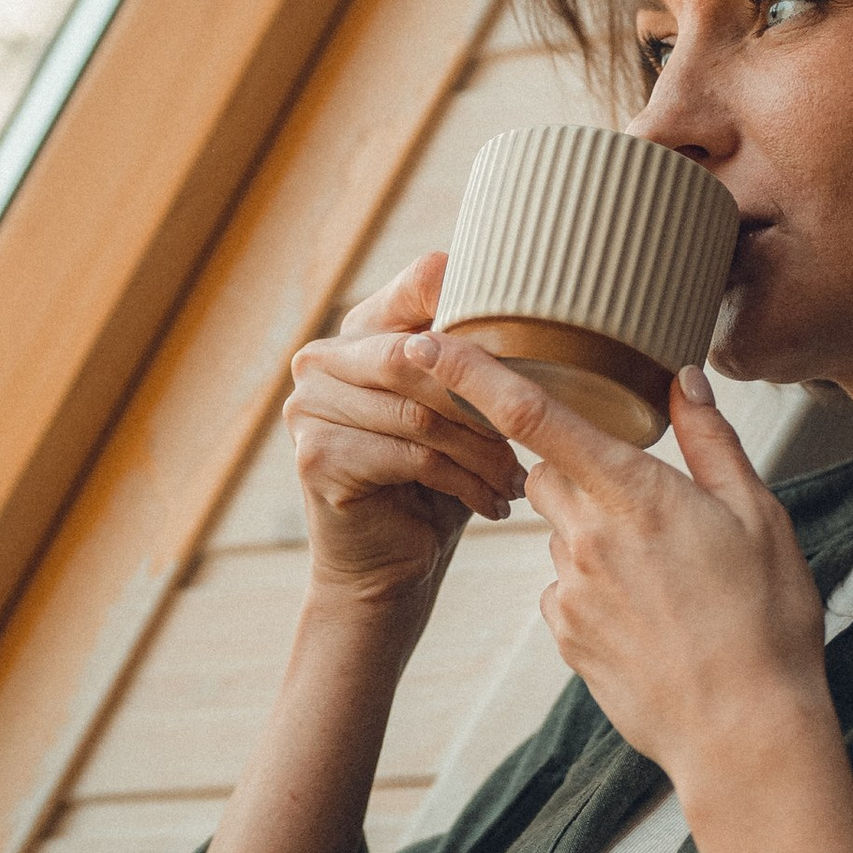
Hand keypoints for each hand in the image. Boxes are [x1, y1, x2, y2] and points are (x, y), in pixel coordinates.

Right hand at [284, 255, 526, 614]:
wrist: (388, 567)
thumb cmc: (433, 481)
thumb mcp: (457, 411)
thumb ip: (472, 361)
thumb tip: (544, 313)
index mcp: (357, 330)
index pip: (419, 284)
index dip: (474, 300)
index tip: (532, 330)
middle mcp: (320, 360)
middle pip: (420, 359)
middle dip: (484, 399)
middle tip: (531, 437)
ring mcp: (308, 407)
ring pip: (422, 413)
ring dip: (483, 451)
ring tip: (518, 478)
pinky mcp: (317, 456)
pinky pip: (412, 456)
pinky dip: (465, 482)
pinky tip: (493, 503)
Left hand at [403, 337, 832, 796]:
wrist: (745, 734)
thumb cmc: (766, 622)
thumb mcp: (759, 516)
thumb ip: (712, 440)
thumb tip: (685, 378)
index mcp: (633, 494)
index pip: (533, 417)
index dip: (473, 374)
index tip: (429, 344)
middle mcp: (586, 537)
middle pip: (543, 473)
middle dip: (574, 469)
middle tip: (640, 499)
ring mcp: (569, 591)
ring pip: (557, 533)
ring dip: (591, 534)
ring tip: (664, 576)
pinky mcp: (564, 637)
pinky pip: (562, 590)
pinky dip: (590, 589)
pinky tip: (646, 615)